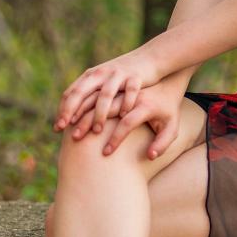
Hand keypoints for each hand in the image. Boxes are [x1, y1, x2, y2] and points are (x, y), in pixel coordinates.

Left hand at [53, 46, 161, 135]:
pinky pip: (130, 91)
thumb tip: (70, 117)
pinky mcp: (135, 76)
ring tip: (96, 131)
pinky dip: (126, 103)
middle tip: (70, 132)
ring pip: (105, 94)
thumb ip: (89, 95)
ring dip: (100, 113)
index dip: (63, 110)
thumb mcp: (103, 81)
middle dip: (73, 112)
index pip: (71, 93)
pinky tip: (123, 116)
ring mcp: (118, 74)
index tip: (57, 128)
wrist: (150, 57)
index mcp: (90, 75)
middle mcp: (101, 73)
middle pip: (82, 92)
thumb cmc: (123, 76)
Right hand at [68, 76, 188, 159]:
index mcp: (147, 104)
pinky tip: (68, 114)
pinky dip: (78, 100)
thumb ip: (163, 144)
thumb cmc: (168, 109)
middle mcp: (130, 90)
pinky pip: (91, 90)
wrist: (166, 80)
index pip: (128, 122)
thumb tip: (150, 156)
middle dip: (88, 120)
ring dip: (78, 108)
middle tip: (75, 139)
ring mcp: (120, 84)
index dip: (116, 138)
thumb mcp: (172, 127)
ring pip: (95, 93)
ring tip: (64, 127)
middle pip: (105, 102)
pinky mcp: (111, 82)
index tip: (105, 153)